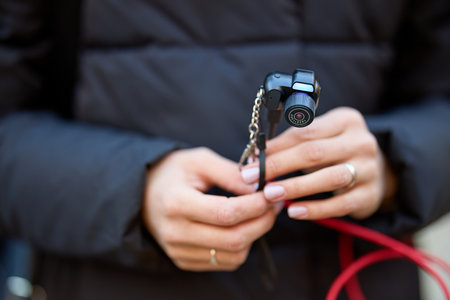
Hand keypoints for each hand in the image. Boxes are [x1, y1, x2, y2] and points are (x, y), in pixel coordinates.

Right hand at [142, 147, 279, 270]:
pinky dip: (241, 246)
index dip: (256, 205)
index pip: (226, 213)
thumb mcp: (199, 161)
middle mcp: (175, 233)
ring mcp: (178, 251)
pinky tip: (242, 226)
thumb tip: (260, 187)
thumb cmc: (173, 172)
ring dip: (255, 235)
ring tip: (259, 213)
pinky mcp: (184, 261)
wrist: (144, 194)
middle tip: (274, 204)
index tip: (272, 193)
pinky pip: (225, 262)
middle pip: (233, 239)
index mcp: (176, 203)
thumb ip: (230, 173)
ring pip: (233, 255)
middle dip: (263, 222)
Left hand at [241, 107, 396, 219]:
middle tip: (254, 178)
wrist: (378, 171)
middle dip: (279, 166)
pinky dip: (315, 209)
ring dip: (296, 187)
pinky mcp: (370, 195)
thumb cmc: (337, 152)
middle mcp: (361, 142)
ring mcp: (369, 169)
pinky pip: (339, 204)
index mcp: (346, 121)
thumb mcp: (321, 139)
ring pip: (329, 178)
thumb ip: (293, 143)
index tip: (254, 160)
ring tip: (270, 195)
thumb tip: (258, 155)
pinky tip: (294, 211)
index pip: (306, 132)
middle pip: (314, 153)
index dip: (277, 147)